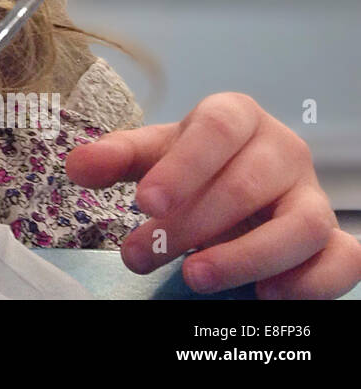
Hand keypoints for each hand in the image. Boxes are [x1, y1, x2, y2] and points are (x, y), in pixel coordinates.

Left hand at [66, 92, 360, 298]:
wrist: (237, 181)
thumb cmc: (192, 164)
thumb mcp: (151, 154)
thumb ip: (114, 157)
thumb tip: (76, 166)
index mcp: (236, 116)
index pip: (217, 129)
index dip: (183, 166)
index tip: (145, 203)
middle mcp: (282, 150)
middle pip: (246, 185)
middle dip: (190, 225)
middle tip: (142, 253)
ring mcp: (311, 195)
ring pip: (302, 225)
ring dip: (247, 257)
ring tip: (194, 278)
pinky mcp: (331, 238)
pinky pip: (342, 260)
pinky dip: (309, 281)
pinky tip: (262, 294)